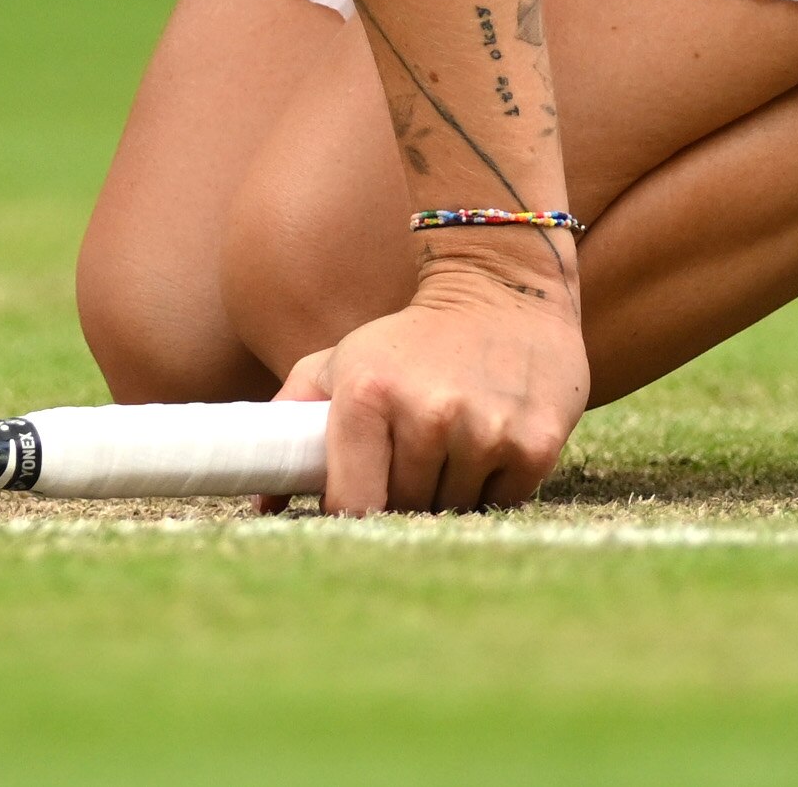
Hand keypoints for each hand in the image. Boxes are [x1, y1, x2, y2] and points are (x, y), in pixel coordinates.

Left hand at [271, 254, 586, 512]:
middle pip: (404, 508)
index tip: (360, 498)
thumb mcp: (343, 360)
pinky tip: (490, 437)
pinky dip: (494, 483)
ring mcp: (484, 430)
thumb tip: (264, 500)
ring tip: (453, 440)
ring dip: (449, 489)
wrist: (504, 286)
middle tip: (414, 454)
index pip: (351, 503)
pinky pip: (501, 500)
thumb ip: (293, 419)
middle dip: (404, 493)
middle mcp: (427, 413)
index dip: (352, 510)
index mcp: (367, 394)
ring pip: (453, 508)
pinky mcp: (534, 444)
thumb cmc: (411, 337)